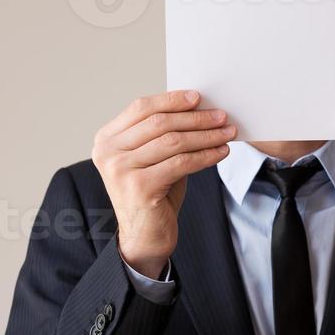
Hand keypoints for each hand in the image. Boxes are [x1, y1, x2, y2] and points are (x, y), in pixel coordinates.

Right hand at [92, 90, 235, 277]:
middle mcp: (108, 153)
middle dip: (195, 118)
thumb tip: (198, 108)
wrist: (144, 237)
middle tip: (221, 116)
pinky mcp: (139, 187)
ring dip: (205, 135)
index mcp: (106, 139)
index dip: (171, 100)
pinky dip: (205, 155)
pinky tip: (221, 152)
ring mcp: (121, 170)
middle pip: (159, 123)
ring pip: (173, 141)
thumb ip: (163, 134)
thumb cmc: (152, 194)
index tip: (198, 97)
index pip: (141, 108)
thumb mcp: (152, 159)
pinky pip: (181, 163)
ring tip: (227, 133)